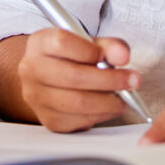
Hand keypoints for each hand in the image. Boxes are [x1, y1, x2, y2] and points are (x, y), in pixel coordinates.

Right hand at [15, 29, 140, 132]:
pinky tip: (109, 106)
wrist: (49, 80)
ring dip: (109, 101)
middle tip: (133, 80)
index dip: (92, 51)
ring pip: (78, 102)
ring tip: (124, 97)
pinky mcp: (48, 120)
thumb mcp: (89, 44)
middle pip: (73, 76)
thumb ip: (108, 46)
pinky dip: (101, 115)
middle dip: (110, 80)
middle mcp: (31, 69)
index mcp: (40, 43)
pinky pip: (80, 121)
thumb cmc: (72, 59)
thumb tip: (122, 56)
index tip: (115, 56)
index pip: (62, 43)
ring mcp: (37, 97)